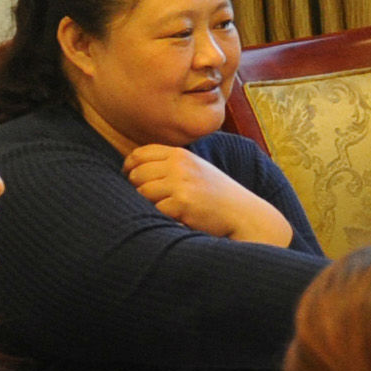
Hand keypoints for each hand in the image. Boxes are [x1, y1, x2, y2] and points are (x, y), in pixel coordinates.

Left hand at [126, 141, 289, 242]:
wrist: (241, 212)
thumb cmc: (216, 194)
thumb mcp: (195, 169)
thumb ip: (170, 164)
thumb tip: (133, 168)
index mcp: (180, 154)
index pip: (140, 154)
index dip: (129, 167)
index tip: (130, 178)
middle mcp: (179, 165)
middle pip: (137, 174)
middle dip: (137, 187)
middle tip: (150, 198)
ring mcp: (180, 183)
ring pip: (142, 192)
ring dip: (149, 203)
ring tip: (165, 207)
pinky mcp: (182, 203)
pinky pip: (155, 209)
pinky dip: (162, 215)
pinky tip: (176, 216)